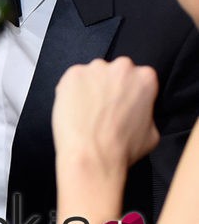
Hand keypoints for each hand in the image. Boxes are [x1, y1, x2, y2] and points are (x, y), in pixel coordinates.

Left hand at [52, 57, 159, 173]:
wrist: (91, 155)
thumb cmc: (121, 148)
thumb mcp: (152, 132)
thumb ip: (147, 112)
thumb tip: (140, 111)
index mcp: (145, 78)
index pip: (138, 77)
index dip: (130, 92)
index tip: (124, 102)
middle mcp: (121, 68)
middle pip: (115, 72)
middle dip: (111, 86)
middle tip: (105, 107)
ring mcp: (94, 69)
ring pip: (93, 75)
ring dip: (91, 87)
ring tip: (88, 111)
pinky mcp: (72, 74)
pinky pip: (72, 80)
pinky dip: (72, 91)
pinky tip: (75, 109)